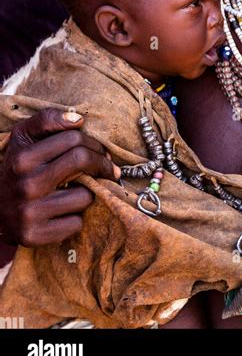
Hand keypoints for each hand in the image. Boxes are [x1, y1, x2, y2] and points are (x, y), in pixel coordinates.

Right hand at [0, 108, 120, 246]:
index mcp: (23, 157)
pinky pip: (75, 224)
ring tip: (76, 191)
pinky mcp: (34, 236)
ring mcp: (29, 213)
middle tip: (108, 167)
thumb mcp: (23, 137)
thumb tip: (77, 119)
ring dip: (87, 192)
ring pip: (84, 196)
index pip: (73, 140)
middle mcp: (26, 185)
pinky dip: (76, 217)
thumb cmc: (18, 167)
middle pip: (81, 161)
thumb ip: (47, 120)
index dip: (94, 143)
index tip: (101, 151)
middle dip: (101, 163)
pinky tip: (65, 212)